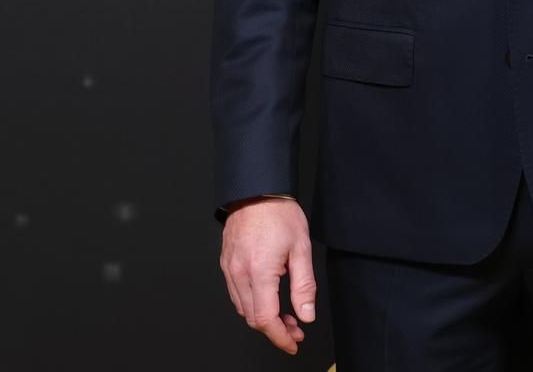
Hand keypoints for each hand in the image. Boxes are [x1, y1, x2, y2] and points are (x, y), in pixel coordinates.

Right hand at [219, 196, 316, 353]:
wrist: (256, 190)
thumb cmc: (279, 213)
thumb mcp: (302, 248)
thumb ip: (304, 285)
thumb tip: (306, 314)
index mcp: (259, 272)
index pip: (265, 319)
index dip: (280, 337)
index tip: (293, 343)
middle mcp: (240, 273)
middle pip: (253, 318)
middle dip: (275, 330)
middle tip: (296, 329)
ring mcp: (230, 269)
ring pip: (243, 309)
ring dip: (264, 318)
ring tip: (286, 316)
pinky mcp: (227, 264)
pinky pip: (237, 294)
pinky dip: (252, 304)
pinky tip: (269, 299)